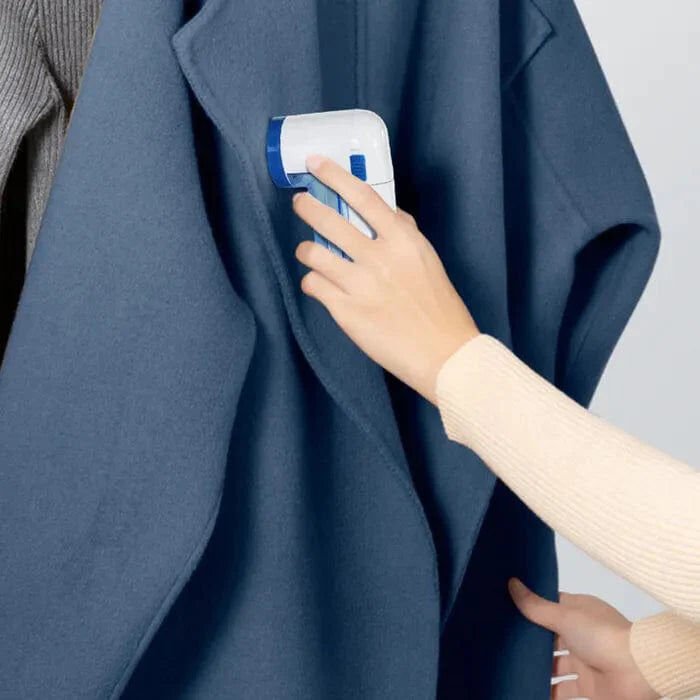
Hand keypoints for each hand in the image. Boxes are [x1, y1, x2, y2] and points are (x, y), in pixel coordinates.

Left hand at [292, 155, 478, 403]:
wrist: (443, 353)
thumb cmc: (439, 307)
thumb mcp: (427, 259)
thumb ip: (404, 232)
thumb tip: (386, 211)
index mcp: (402, 240)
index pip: (363, 196)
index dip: (334, 175)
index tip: (315, 163)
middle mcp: (379, 257)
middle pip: (329, 219)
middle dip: (307, 206)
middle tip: (300, 203)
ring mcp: (360, 285)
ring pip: (313, 253)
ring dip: (306, 250)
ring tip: (309, 253)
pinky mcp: (347, 312)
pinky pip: (314, 285)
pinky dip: (312, 282)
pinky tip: (320, 285)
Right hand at [508, 578, 659, 699]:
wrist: (638, 672)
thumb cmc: (600, 633)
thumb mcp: (564, 614)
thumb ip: (536, 606)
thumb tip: (511, 582)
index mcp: (579, 610)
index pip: (550, 606)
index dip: (530, 607)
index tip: (505, 607)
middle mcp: (581, 634)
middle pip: (550, 637)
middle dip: (530, 640)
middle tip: (501, 639)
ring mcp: (585, 662)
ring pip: (554, 665)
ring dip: (537, 668)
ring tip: (509, 666)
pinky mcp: (588, 687)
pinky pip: (562, 691)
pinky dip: (548, 692)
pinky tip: (527, 688)